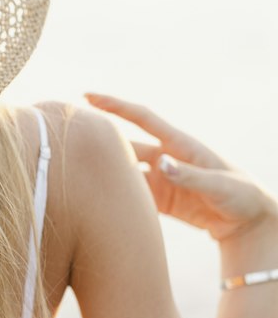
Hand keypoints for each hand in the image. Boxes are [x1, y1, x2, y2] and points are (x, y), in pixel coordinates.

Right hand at [83, 92, 277, 242]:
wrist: (249, 221)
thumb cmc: (241, 196)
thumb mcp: (221, 186)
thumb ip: (190, 176)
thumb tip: (160, 164)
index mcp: (181, 145)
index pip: (142, 118)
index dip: (116, 106)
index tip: (88, 96)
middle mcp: (166, 158)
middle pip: (125, 146)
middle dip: (100, 141)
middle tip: (69, 138)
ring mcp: (161, 179)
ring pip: (125, 172)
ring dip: (105, 174)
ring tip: (76, 176)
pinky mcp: (160, 200)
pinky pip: (132, 196)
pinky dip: (116, 197)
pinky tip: (97, 202)